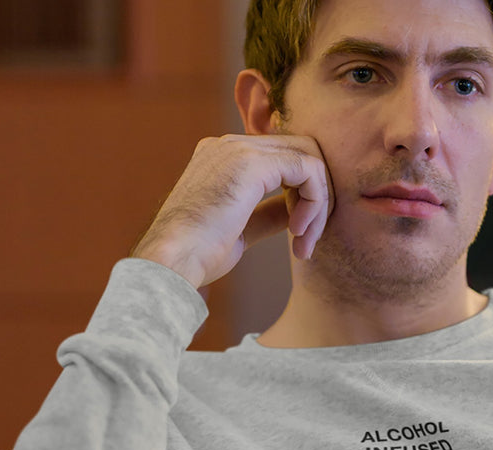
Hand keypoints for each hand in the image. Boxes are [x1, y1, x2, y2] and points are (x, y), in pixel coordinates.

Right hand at [131, 134, 333, 288]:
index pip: (283, 161)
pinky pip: (308, 170)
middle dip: (317, 198)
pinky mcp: (252, 162)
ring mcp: (239, 148)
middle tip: (308, 240)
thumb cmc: (199, 255)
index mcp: (222, 157)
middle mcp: (230, 144)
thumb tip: (293, 212)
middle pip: (301, 153)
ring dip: (318, 205)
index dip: (302, 198)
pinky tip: (299, 232)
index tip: (299, 239)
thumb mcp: (241, 230)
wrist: (173, 261)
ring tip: (304, 243)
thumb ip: (266, 213)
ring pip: (309, 160)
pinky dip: (315, 203)